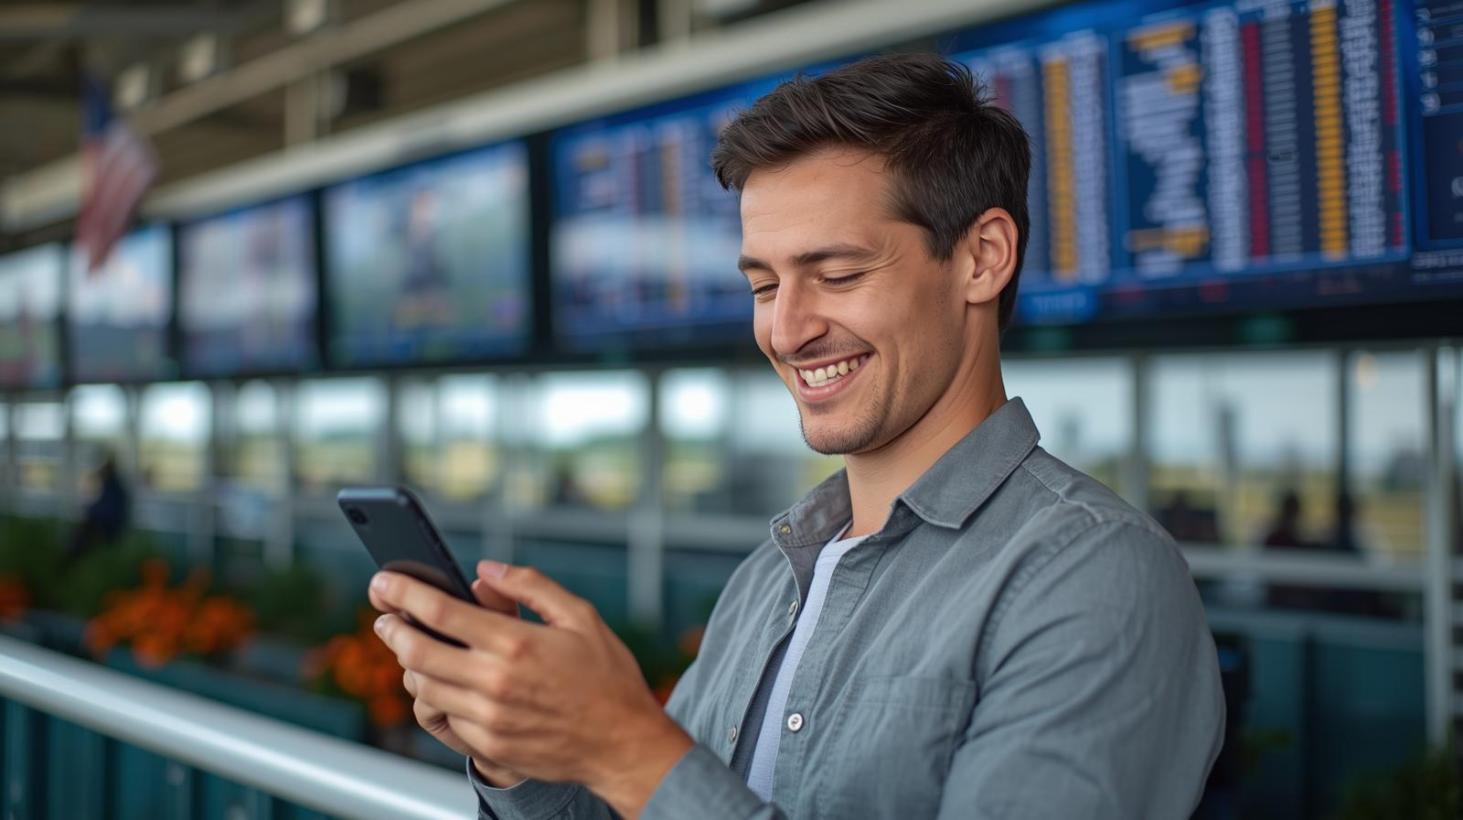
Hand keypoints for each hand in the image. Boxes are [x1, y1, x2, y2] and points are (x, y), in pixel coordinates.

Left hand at [369, 561, 693, 817]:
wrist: (623, 744)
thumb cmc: (608, 678)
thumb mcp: (581, 617)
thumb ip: (531, 586)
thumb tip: (486, 569)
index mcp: (516, 644)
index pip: (440, 613)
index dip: (404, 593)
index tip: (384, 582)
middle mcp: (495, 682)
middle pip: (417, 652)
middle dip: (392, 630)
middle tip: (386, 618)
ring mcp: (489, 718)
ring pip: (424, 687)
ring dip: (411, 664)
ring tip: (413, 648)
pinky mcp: (489, 744)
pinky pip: (445, 717)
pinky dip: (437, 696)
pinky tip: (446, 682)